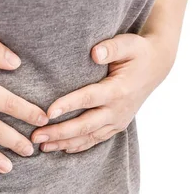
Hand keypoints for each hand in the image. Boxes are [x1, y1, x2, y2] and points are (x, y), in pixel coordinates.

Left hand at [31, 33, 173, 152]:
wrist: (157, 67)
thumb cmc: (138, 52)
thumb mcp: (129, 44)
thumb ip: (112, 48)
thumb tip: (95, 53)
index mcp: (118, 90)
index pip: (88, 99)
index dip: (68, 106)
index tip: (48, 112)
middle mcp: (118, 110)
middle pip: (84, 125)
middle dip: (59, 132)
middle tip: (35, 137)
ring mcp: (117, 121)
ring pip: (88, 137)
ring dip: (64, 143)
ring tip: (41, 147)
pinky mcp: (116, 126)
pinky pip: (95, 140)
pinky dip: (78, 146)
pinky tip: (60, 149)